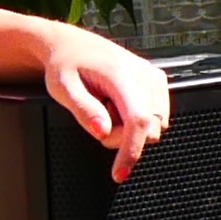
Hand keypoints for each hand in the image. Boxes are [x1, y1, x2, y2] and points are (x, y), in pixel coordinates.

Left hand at [44, 27, 170, 180]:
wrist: (71, 45)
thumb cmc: (65, 64)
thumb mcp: (62, 88)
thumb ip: (83, 110)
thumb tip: (103, 131)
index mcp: (121, 73)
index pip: (138, 120)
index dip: (131, 151)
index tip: (119, 173)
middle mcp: (143, 73)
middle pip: (148, 129)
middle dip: (123, 138)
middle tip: (97, 122)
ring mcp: (154, 76)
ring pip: (155, 125)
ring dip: (130, 129)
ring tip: (107, 109)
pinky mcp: (158, 81)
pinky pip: (157, 117)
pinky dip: (137, 120)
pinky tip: (119, 106)